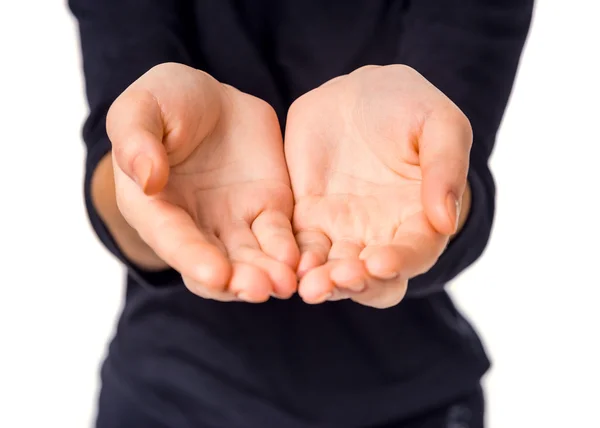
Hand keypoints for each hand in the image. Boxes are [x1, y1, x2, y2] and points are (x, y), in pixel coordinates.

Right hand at [105, 63, 298, 301]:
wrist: (211, 100)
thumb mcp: (141, 108)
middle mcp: (194, 226)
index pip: (172, 239)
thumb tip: (147, 179)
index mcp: (154, 207)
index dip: (193, 259)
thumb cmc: (165, 102)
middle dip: (237, 281)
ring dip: (267, 274)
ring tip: (286, 283)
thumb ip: (136, 141)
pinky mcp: (267, 210)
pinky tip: (301, 260)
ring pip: (251, 258)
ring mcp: (233, 222)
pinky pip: (280, 237)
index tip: (216, 275)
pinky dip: (290, 252)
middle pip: (215, 263)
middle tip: (259, 290)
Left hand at [285, 65, 471, 307]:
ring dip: (323, 282)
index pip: (415, 253)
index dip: (400, 262)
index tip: (380, 263)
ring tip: (309, 284)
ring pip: (332, 271)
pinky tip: (285, 265)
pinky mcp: (308, 221)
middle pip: (372, 278)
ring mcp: (342, 232)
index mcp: (420, 220)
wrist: (358, 95)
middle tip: (337, 278)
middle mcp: (382, 236)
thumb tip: (446, 221)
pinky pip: (299, 248)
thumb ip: (446, 168)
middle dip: (356, 283)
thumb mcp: (440, 124)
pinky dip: (293, 262)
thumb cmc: (409, 109)